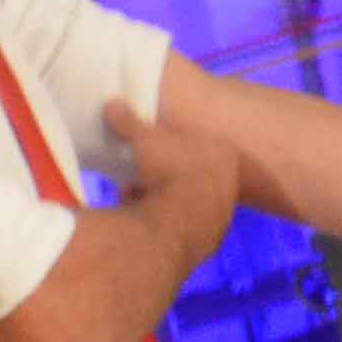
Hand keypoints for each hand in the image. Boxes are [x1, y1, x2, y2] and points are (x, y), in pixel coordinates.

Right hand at [103, 92, 240, 261]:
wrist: (180, 221)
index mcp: (221, 151)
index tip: (149, 150)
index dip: (169, 145)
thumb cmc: (169, 170)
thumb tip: (112, 102)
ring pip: (186, 202)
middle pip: (191, 173)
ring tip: (134, 201)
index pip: (198, 142)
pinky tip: (141, 224)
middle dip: (163, 175)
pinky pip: (182, 227)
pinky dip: (162, 225)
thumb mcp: (145, 139)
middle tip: (138, 177)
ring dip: (159, 201)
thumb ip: (130, 122)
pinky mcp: (209, 239)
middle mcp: (229, 181)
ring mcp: (222, 212)